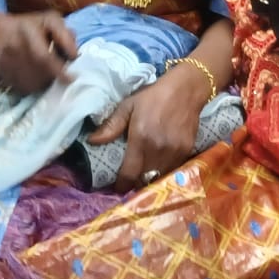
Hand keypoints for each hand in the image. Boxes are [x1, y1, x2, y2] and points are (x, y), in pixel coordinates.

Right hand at [0, 10, 74, 93]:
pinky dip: (33, 87)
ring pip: (32, 84)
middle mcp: (14, 49)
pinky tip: (36, 77)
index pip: (44, 58)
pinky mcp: (2, 76)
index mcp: (28, 32)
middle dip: (54, 77)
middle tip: (61, 73)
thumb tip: (74, 55)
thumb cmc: (28, 26)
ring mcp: (6, 65)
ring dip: (45, 83)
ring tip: (48, 74)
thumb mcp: (51, 20)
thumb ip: (65, 35)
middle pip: (40, 74)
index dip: (59, 71)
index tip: (71, 78)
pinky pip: (22, 88)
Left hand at [88, 61, 206, 191]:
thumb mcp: (128, 106)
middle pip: (144, 180)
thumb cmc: (154, 96)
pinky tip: (159, 165)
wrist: (187, 89)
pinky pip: (173, 170)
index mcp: (141, 139)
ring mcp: (174, 152)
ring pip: (159, 177)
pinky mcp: (187, 151)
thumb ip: (111, 126)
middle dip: (135, 183)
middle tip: (129, 180)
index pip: (129, 174)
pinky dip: (164, 171)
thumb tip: (92, 141)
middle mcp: (158, 150)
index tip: (117, 188)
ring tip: (144, 175)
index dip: (121, 185)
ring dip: (150, 179)